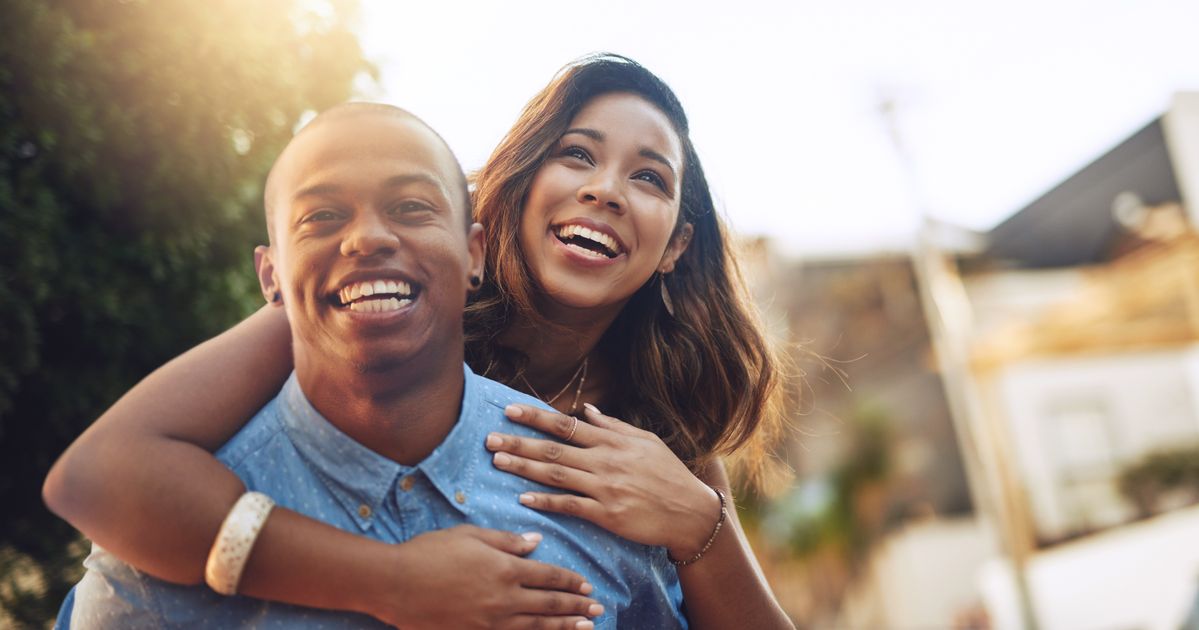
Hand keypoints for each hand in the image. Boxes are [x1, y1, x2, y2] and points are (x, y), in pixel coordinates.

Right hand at [374, 525, 602, 628]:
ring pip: (536, 626)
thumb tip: (535, 542)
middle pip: (549, 604)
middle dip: (576, 607)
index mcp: (504, 568)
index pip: (548, 575)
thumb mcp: (470, 536)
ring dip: (563, 627)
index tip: (585, 585)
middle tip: (597, 610)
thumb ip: (506, 541)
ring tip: (584, 628)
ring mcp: (490, 621)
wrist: (396, 584)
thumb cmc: (429, 552)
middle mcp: (503, 598)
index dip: (569, 581)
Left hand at [485, 403, 721, 561]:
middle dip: (519, 442)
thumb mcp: (647, 442)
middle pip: (554, 449)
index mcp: (613, 441)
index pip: (566, 425)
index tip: (510, 410)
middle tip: (489, 438)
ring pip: (557, 475)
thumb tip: (589, 411)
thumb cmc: (669, 475)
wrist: (690, 512)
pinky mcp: (607, 514)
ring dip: (524, 468)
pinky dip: (546, 501)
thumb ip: (614, 427)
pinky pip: (570, 506)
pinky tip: (524, 497)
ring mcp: (606, 488)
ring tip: (497, 461)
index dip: (536, 417)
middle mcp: (606, 461)